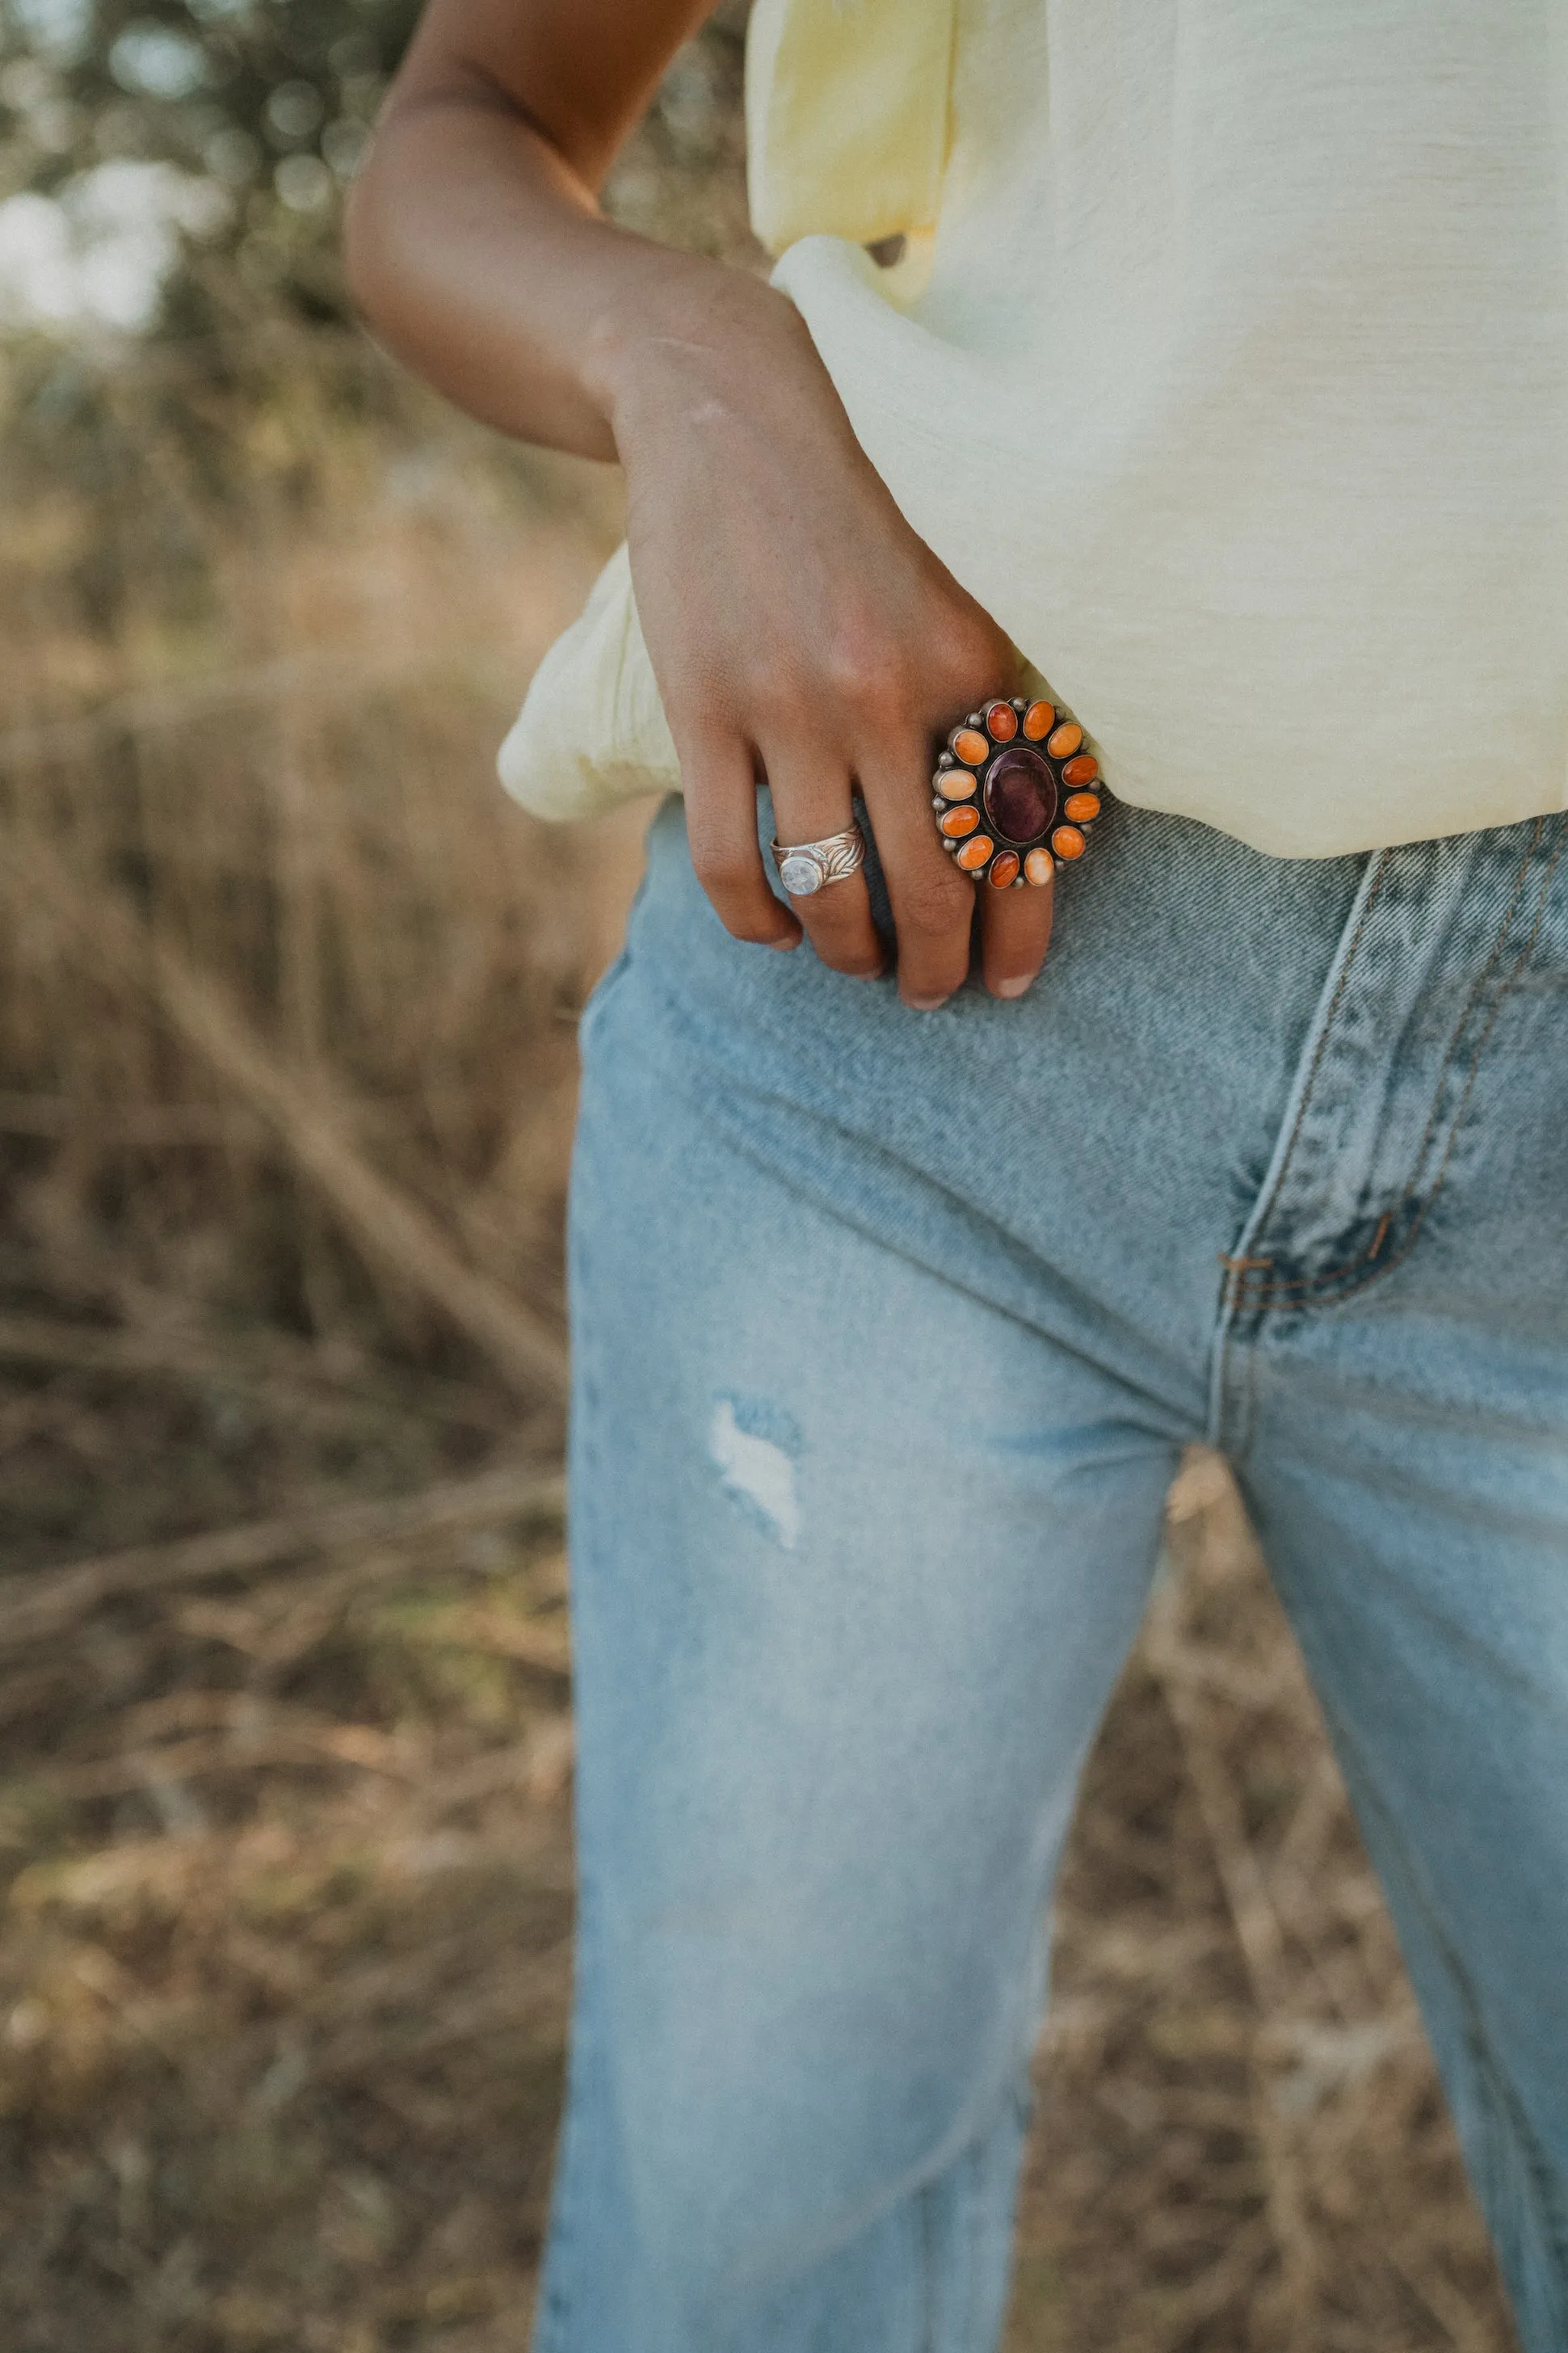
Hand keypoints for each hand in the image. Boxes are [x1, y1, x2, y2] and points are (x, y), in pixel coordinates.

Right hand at [604, 265, 1052, 1006]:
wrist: (727, 406)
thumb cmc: (860, 504)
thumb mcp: (955, 582)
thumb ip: (990, 693)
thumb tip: (1024, 832)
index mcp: (974, 661)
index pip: (1018, 838)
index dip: (1020, 932)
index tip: (1009, 982)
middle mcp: (892, 691)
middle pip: (934, 889)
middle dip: (936, 968)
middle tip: (928, 992)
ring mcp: (791, 704)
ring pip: (832, 890)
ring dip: (848, 956)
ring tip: (855, 964)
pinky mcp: (704, 706)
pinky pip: (734, 862)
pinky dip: (758, 924)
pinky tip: (775, 934)